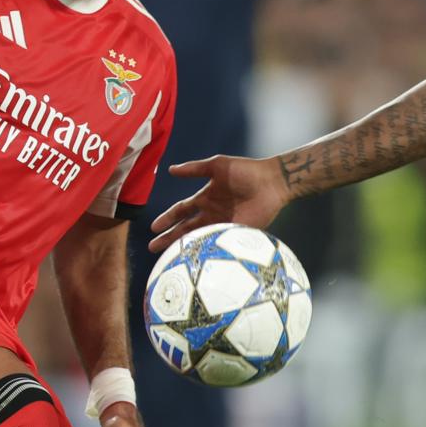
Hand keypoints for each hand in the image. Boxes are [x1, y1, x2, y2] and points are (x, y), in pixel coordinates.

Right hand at [148, 155, 289, 251]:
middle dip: (169, 238)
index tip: (153, 228)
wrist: (272, 182)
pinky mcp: (236, 234)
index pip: (180, 211)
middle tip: (153, 249)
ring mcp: (223, 226)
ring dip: (184, 248)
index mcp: (204, 199)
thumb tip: (170, 169)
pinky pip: (218, 244)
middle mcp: (211, 214)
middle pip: (185, 229)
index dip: (167, 219)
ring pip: (199, 239)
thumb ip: (195, 169)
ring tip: (170, 259)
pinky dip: (207, 251)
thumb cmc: (245, 171)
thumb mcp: (217, 166)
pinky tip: (197, 260)